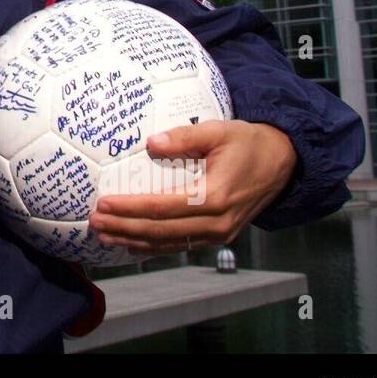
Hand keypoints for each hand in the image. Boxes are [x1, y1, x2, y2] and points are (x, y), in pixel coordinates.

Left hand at [88, 119, 296, 255]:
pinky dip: (153, 246)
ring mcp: (218, 234)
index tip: (104, 204)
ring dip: (134, 240)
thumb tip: (150, 143)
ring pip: (168, 243)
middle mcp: (217, 223)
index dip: (131, 208)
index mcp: (216, 197)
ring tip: (104, 235)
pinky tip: (131, 242)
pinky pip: (179, 245)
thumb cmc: (247, 143)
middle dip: (124, 228)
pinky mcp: (217, 237)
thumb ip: (184, 136)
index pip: (163, 208)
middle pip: (161, 231)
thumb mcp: (219, 131)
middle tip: (94, 222)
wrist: (282, 163)